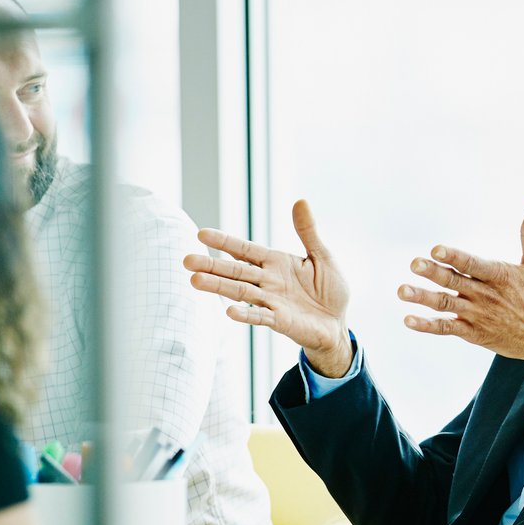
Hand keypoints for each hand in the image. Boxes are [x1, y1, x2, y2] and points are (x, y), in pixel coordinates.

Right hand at [186, 199, 353, 376]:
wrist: (338, 323)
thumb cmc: (330, 290)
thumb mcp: (322, 256)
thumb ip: (308, 232)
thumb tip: (300, 201)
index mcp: (275, 263)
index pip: (245, 250)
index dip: (225, 242)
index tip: (201, 234)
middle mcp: (268, 281)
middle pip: (235, 271)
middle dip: (211, 266)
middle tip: (185, 260)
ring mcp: (271, 301)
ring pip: (241, 292)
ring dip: (219, 287)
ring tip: (195, 281)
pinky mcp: (280, 321)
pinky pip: (260, 316)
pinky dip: (246, 315)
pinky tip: (229, 312)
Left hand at [399, 206, 523, 379]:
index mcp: (501, 276)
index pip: (473, 264)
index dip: (454, 256)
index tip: (436, 249)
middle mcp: (487, 296)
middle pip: (455, 282)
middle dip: (433, 272)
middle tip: (414, 264)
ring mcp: (479, 316)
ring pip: (446, 304)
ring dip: (423, 298)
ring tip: (402, 291)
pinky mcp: (475, 334)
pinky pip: (447, 328)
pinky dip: (428, 325)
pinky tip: (409, 320)